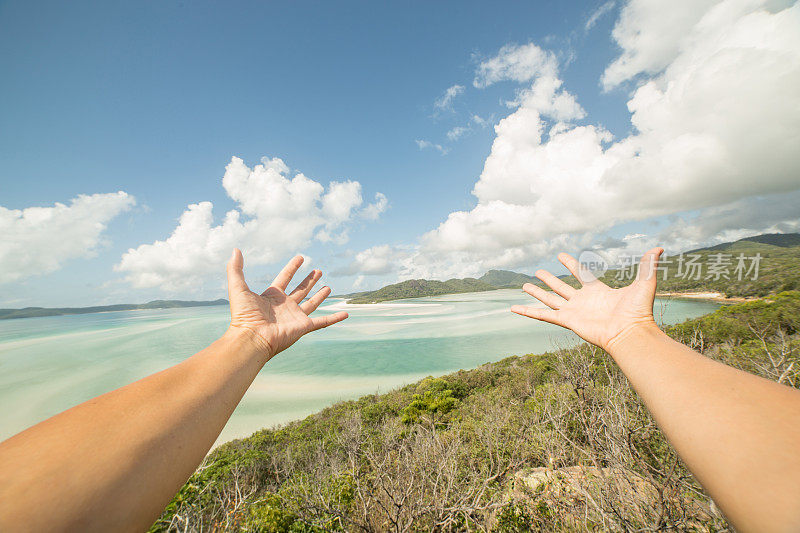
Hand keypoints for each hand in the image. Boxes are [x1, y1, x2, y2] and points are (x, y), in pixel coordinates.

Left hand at [226, 249, 347, 359]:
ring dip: (320, 295)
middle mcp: (285, 306)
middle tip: (318, 270)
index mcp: (272, 296)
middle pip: (300, 290)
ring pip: (311, 304)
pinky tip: (345, 314)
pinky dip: (335, 318)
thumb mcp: (238, 287)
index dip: (292, 267)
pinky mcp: (304, 327)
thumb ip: (235, 269)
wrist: (252, 338)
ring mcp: (295, 317)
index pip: (284, 278)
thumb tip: (235, 250)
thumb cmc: (243, 316)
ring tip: (328, 287)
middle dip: (309, 280)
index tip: (300, 258)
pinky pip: (323, 322)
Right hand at [511, 247, 663, 350]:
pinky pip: (543, 315)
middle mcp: (583, 301)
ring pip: (550, 299)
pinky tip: (514, 308)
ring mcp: (574, 311)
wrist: (630, 333)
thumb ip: (648, 265)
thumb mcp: (644, 283)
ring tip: (523, 284)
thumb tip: (660, 247)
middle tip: (538, 271)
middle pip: (561, 287)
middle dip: (550, 279)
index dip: (571, 264)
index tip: (560, 255)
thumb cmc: (638, 311)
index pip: (581, 273)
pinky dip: (528, 312)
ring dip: (537, 292)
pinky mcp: (566, 321)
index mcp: (598, 291)